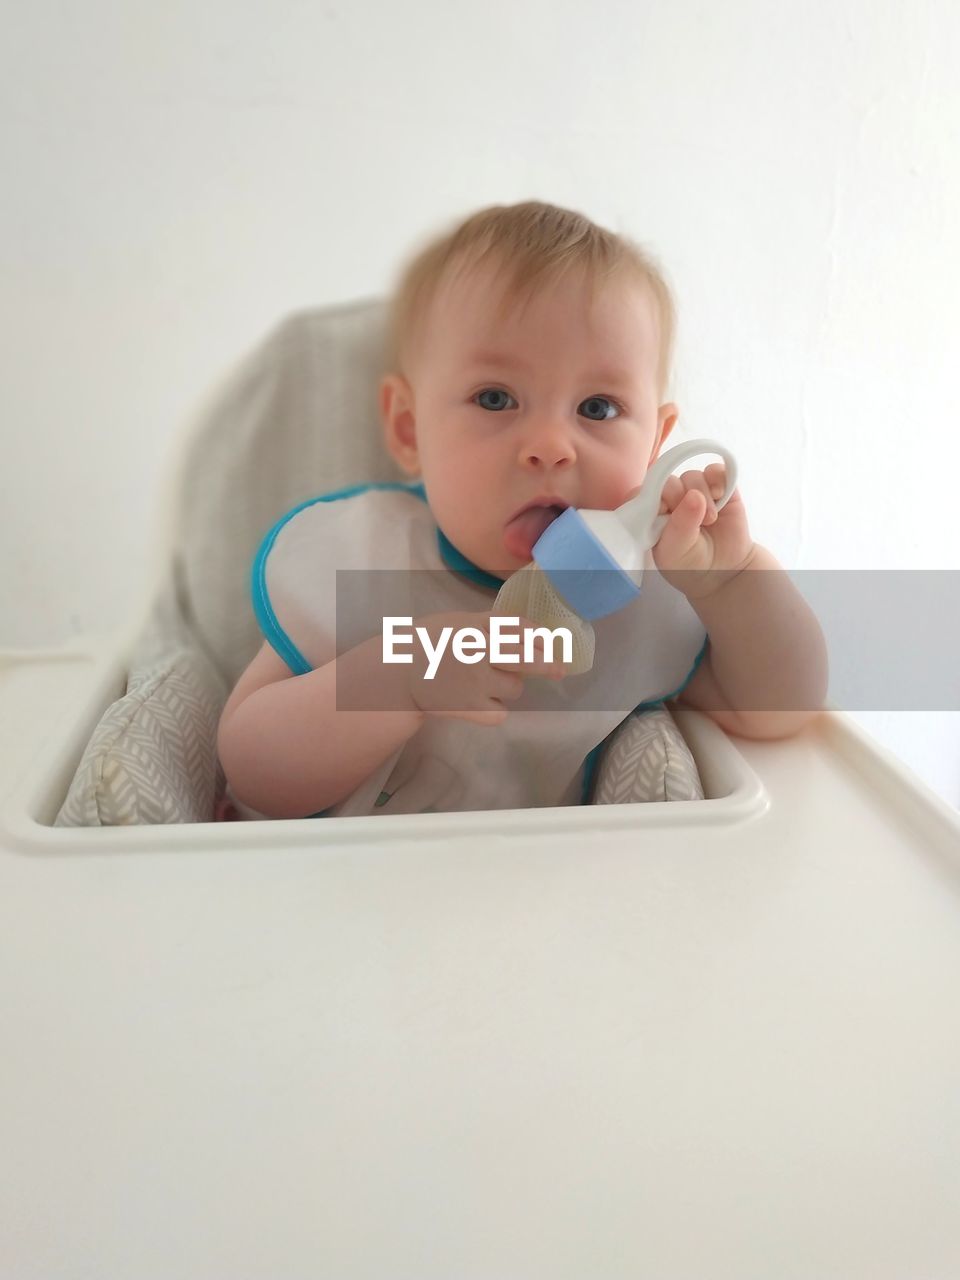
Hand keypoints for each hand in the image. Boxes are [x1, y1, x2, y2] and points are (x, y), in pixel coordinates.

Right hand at [406, 611, 564, 725]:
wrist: (397, 674)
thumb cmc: (428, 643)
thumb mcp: (457, 621)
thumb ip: (490, 623)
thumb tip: (532, 630)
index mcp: (475, 627)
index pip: (518, 629)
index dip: (538, 636)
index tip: (548, 642)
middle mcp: (479, 652)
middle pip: (526, 658)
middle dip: (547, 664)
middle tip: (560, 670)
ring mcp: (476, 682)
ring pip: (515, 688)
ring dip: (508, 686)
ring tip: (485, 683)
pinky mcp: (471, 708)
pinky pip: (501, 713)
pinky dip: (495, 709)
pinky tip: (481, 702)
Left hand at [649, 463, 756, 598]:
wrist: (724, 569)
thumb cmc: (690, 563)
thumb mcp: (677, 552)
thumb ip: (681, 525)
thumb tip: (695, 495)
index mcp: (650, 513)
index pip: (643, 493)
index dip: (654, 498)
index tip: (667, 513)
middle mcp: (669, 498)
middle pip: (668, 480)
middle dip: (679, 497)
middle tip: (693, 521)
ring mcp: (694, 490)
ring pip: (693, 475)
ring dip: (703, 495)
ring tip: (709, 520)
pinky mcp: (718, 486)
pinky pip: (717, 470)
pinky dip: (719, 480)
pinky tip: (721, 497)